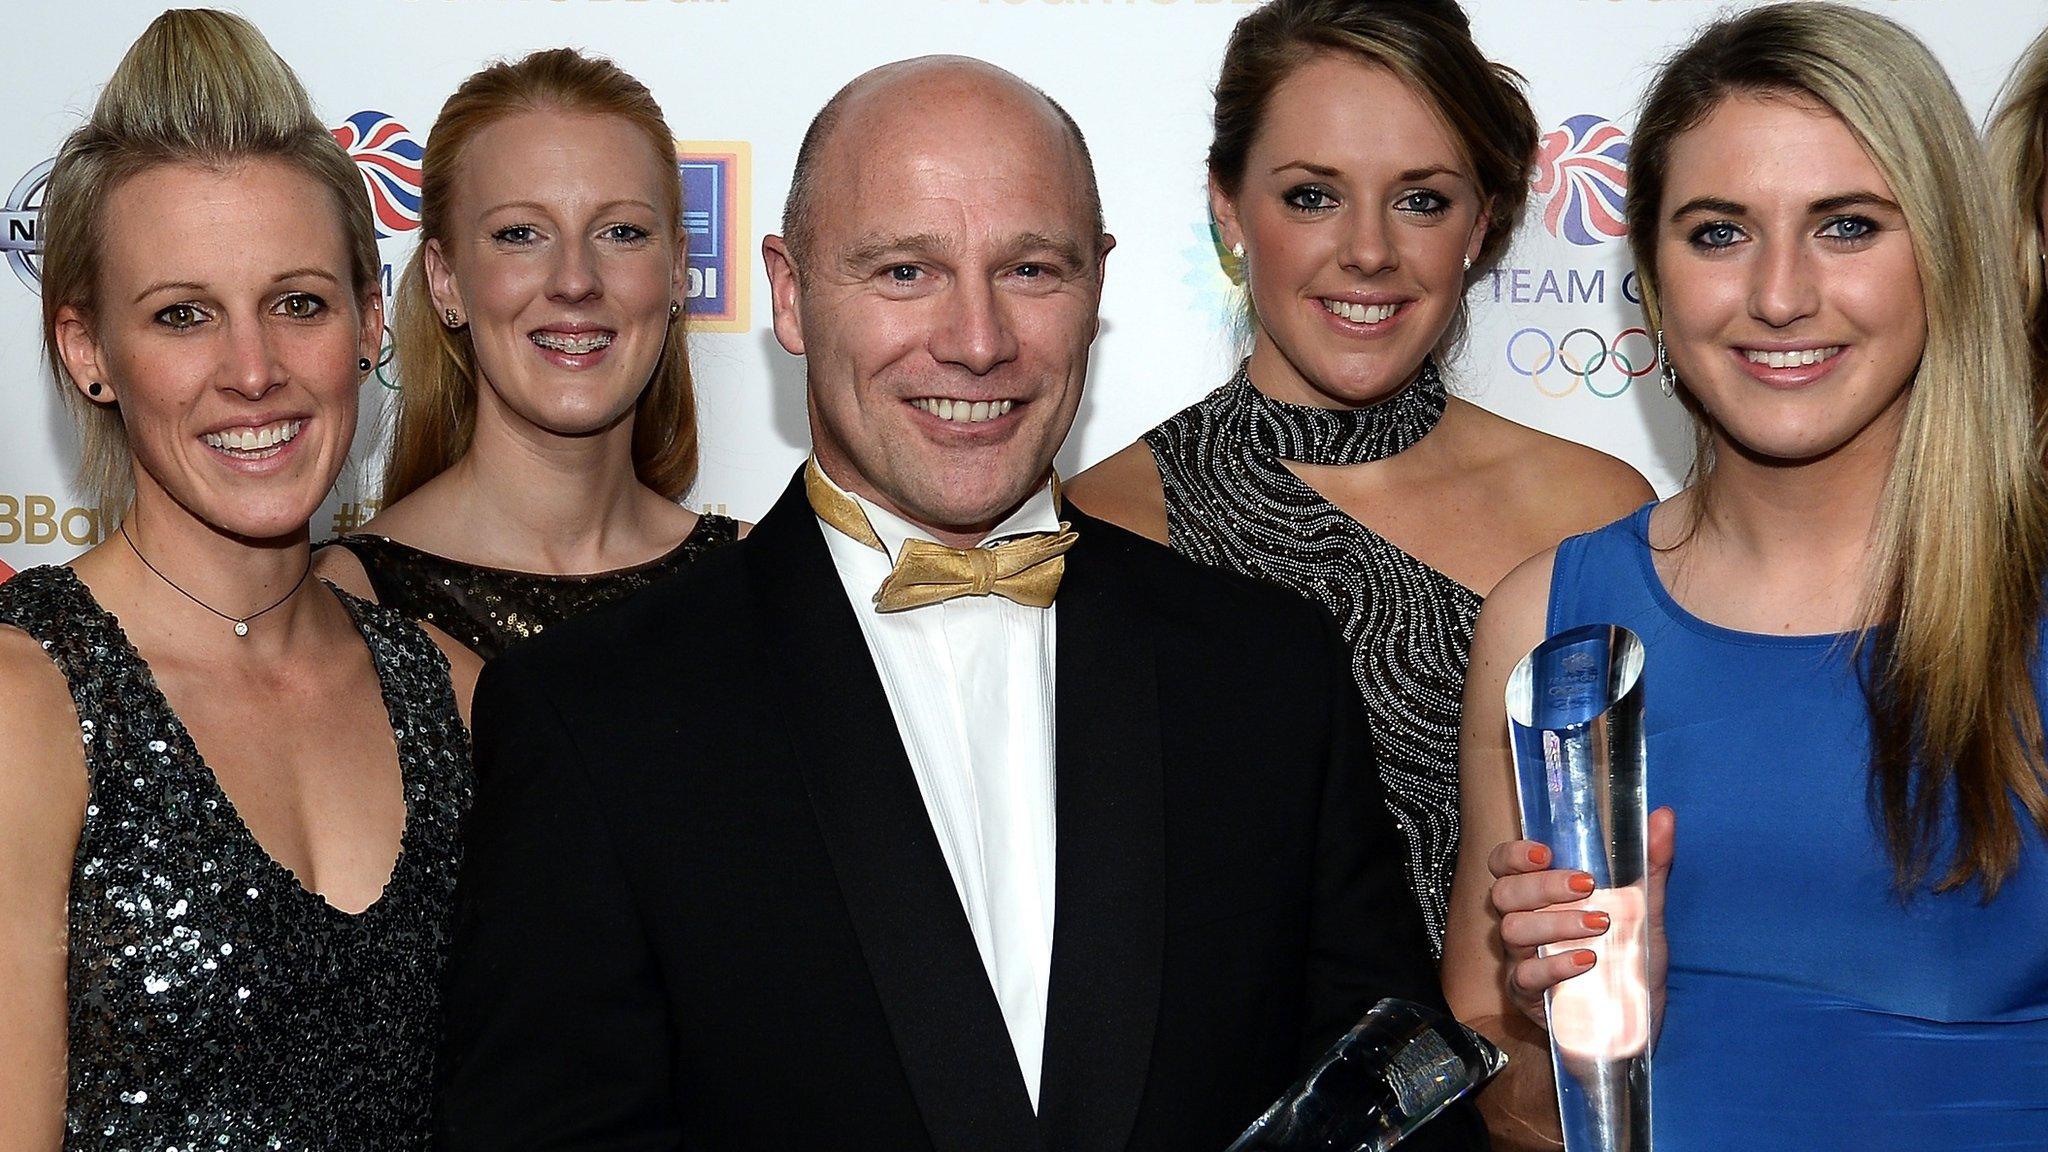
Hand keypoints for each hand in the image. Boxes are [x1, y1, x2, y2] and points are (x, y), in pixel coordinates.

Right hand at [1486, 807, 1674, 1032]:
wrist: (1631, 1031)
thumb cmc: (1629, 965)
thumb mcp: (1646, 914)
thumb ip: (1652, 867)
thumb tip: (1664, 815)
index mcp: (1540, 899)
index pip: (1504, 866)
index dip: (1514, 854)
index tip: (1545, 851)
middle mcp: (1523, 925)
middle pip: (1503, 893)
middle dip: (1543, 885)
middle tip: (1587, 885)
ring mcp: (1520, 961)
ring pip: (1512, 930)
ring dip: (1555, 922)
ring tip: (1599, 925)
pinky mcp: (1528, 997)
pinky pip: (1526, 976)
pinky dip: (1555, 965)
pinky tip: (1587, 961)